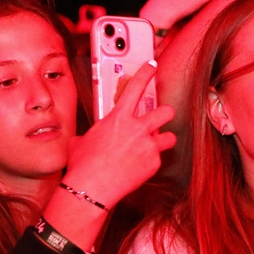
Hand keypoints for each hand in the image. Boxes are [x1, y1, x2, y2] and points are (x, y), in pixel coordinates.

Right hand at [63, 61, 175, 209]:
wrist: (91, 187)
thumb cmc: (83, 165)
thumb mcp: (83, 141)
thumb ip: (95, 134)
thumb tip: (90, 138)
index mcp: (118, 118)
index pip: (135, 87)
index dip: (146, 73)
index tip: (152, 66)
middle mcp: (137, 128)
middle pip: (167, 111)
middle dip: (165, 113)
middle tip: (159, 118)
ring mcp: (148, 146)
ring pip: (170, 136)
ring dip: (163, 139)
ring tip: (152, 146)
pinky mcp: (154, 163)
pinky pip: (159, 158)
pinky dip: (151, 161)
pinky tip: (138, 167)